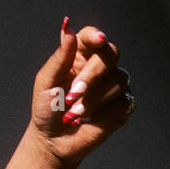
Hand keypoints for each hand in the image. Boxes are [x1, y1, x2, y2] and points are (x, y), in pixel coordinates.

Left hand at [29, 16, 132, 167]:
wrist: (53, 139)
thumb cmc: (47, 108)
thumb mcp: (46, 82)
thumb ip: (59, 57)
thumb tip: (67, 28)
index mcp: (80, 56)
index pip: (92, 38)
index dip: (96, 36)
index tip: (97, 39)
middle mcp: (100, 67)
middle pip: (111, 55)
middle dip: (92, 75)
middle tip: (72, 94)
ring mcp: (114, 86)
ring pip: (119, 79)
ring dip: (93, 99)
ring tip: (74, 113)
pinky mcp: (122, 106)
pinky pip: (123, 101)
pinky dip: (102, 112)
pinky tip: (87, 120)